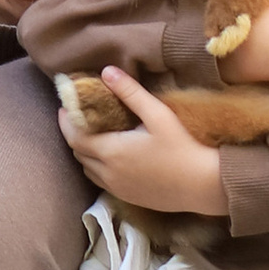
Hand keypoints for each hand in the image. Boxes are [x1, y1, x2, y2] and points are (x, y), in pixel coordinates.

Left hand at [60, 69, 226, 213]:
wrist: (204, 185)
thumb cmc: (183, 147)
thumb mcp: (158, 115)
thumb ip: (130, 92)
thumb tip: (106, 72)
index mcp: (111, 151)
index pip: (75, 136)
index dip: (66, 121)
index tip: (65, 106)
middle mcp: (108, 173)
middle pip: (78, 152)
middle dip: (73, 133)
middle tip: (77, 116)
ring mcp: (117, 188)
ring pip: (87, 169)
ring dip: (85, 151)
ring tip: (92, 133)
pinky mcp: (127, 197)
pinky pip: (101, 180)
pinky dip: (96, 166)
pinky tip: (110, 155)